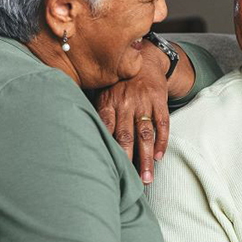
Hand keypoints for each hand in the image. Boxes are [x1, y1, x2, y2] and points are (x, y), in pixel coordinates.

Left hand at [95, 43, 171, 183]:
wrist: (143, 59)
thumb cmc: (118, 82)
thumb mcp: (102, 91)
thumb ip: (96, 112)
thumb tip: (79, 137)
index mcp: (107, 101)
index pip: (106, 129)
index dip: (108, 150)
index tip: (108, 170)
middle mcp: (125, 102)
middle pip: (126, 136)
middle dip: (128, 161)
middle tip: (131, 183)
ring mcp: (143, 101)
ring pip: (145, 133)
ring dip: (146, 158)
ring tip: (147, 178)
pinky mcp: (159, 100)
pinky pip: (162, 123)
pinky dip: (162, 141)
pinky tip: (159, 157)